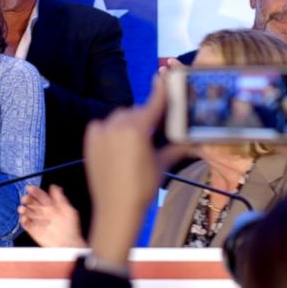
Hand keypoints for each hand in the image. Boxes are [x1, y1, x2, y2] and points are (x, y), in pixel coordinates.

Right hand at [19, 185, 86, 247]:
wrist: (69, 244)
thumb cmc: (71, 228)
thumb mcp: (68, 210)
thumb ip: (60, 199)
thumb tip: (55, 187)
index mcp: (51, 206)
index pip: (41, 196)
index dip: (35, 191)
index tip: (29, 188)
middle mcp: (44, 213)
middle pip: (33, 203)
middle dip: (28, 200)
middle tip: (24, 198)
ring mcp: (38, 221)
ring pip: (28, 213)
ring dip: (24, 210)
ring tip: (22, 209)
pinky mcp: (34, 231)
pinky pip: (26, 224)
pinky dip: (23, 221)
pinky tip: (24, 218)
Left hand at [84, 73, 188, 264]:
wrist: (115, 209)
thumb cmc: (142, 188)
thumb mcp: (162, 163)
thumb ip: (176, 145)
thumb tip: (196, 139)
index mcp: (135, 129)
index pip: (153, 104)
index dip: (162, 92)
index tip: (166, 78)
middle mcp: (115, 125)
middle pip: (137, 111)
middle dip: (147, 117)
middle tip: (156, 129)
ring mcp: (100, 131)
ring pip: (120, 117)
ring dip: (130, 123)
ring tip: (137, 142)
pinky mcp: (90, 138)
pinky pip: (105, 125)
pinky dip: (113, 129)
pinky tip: (120, 145)